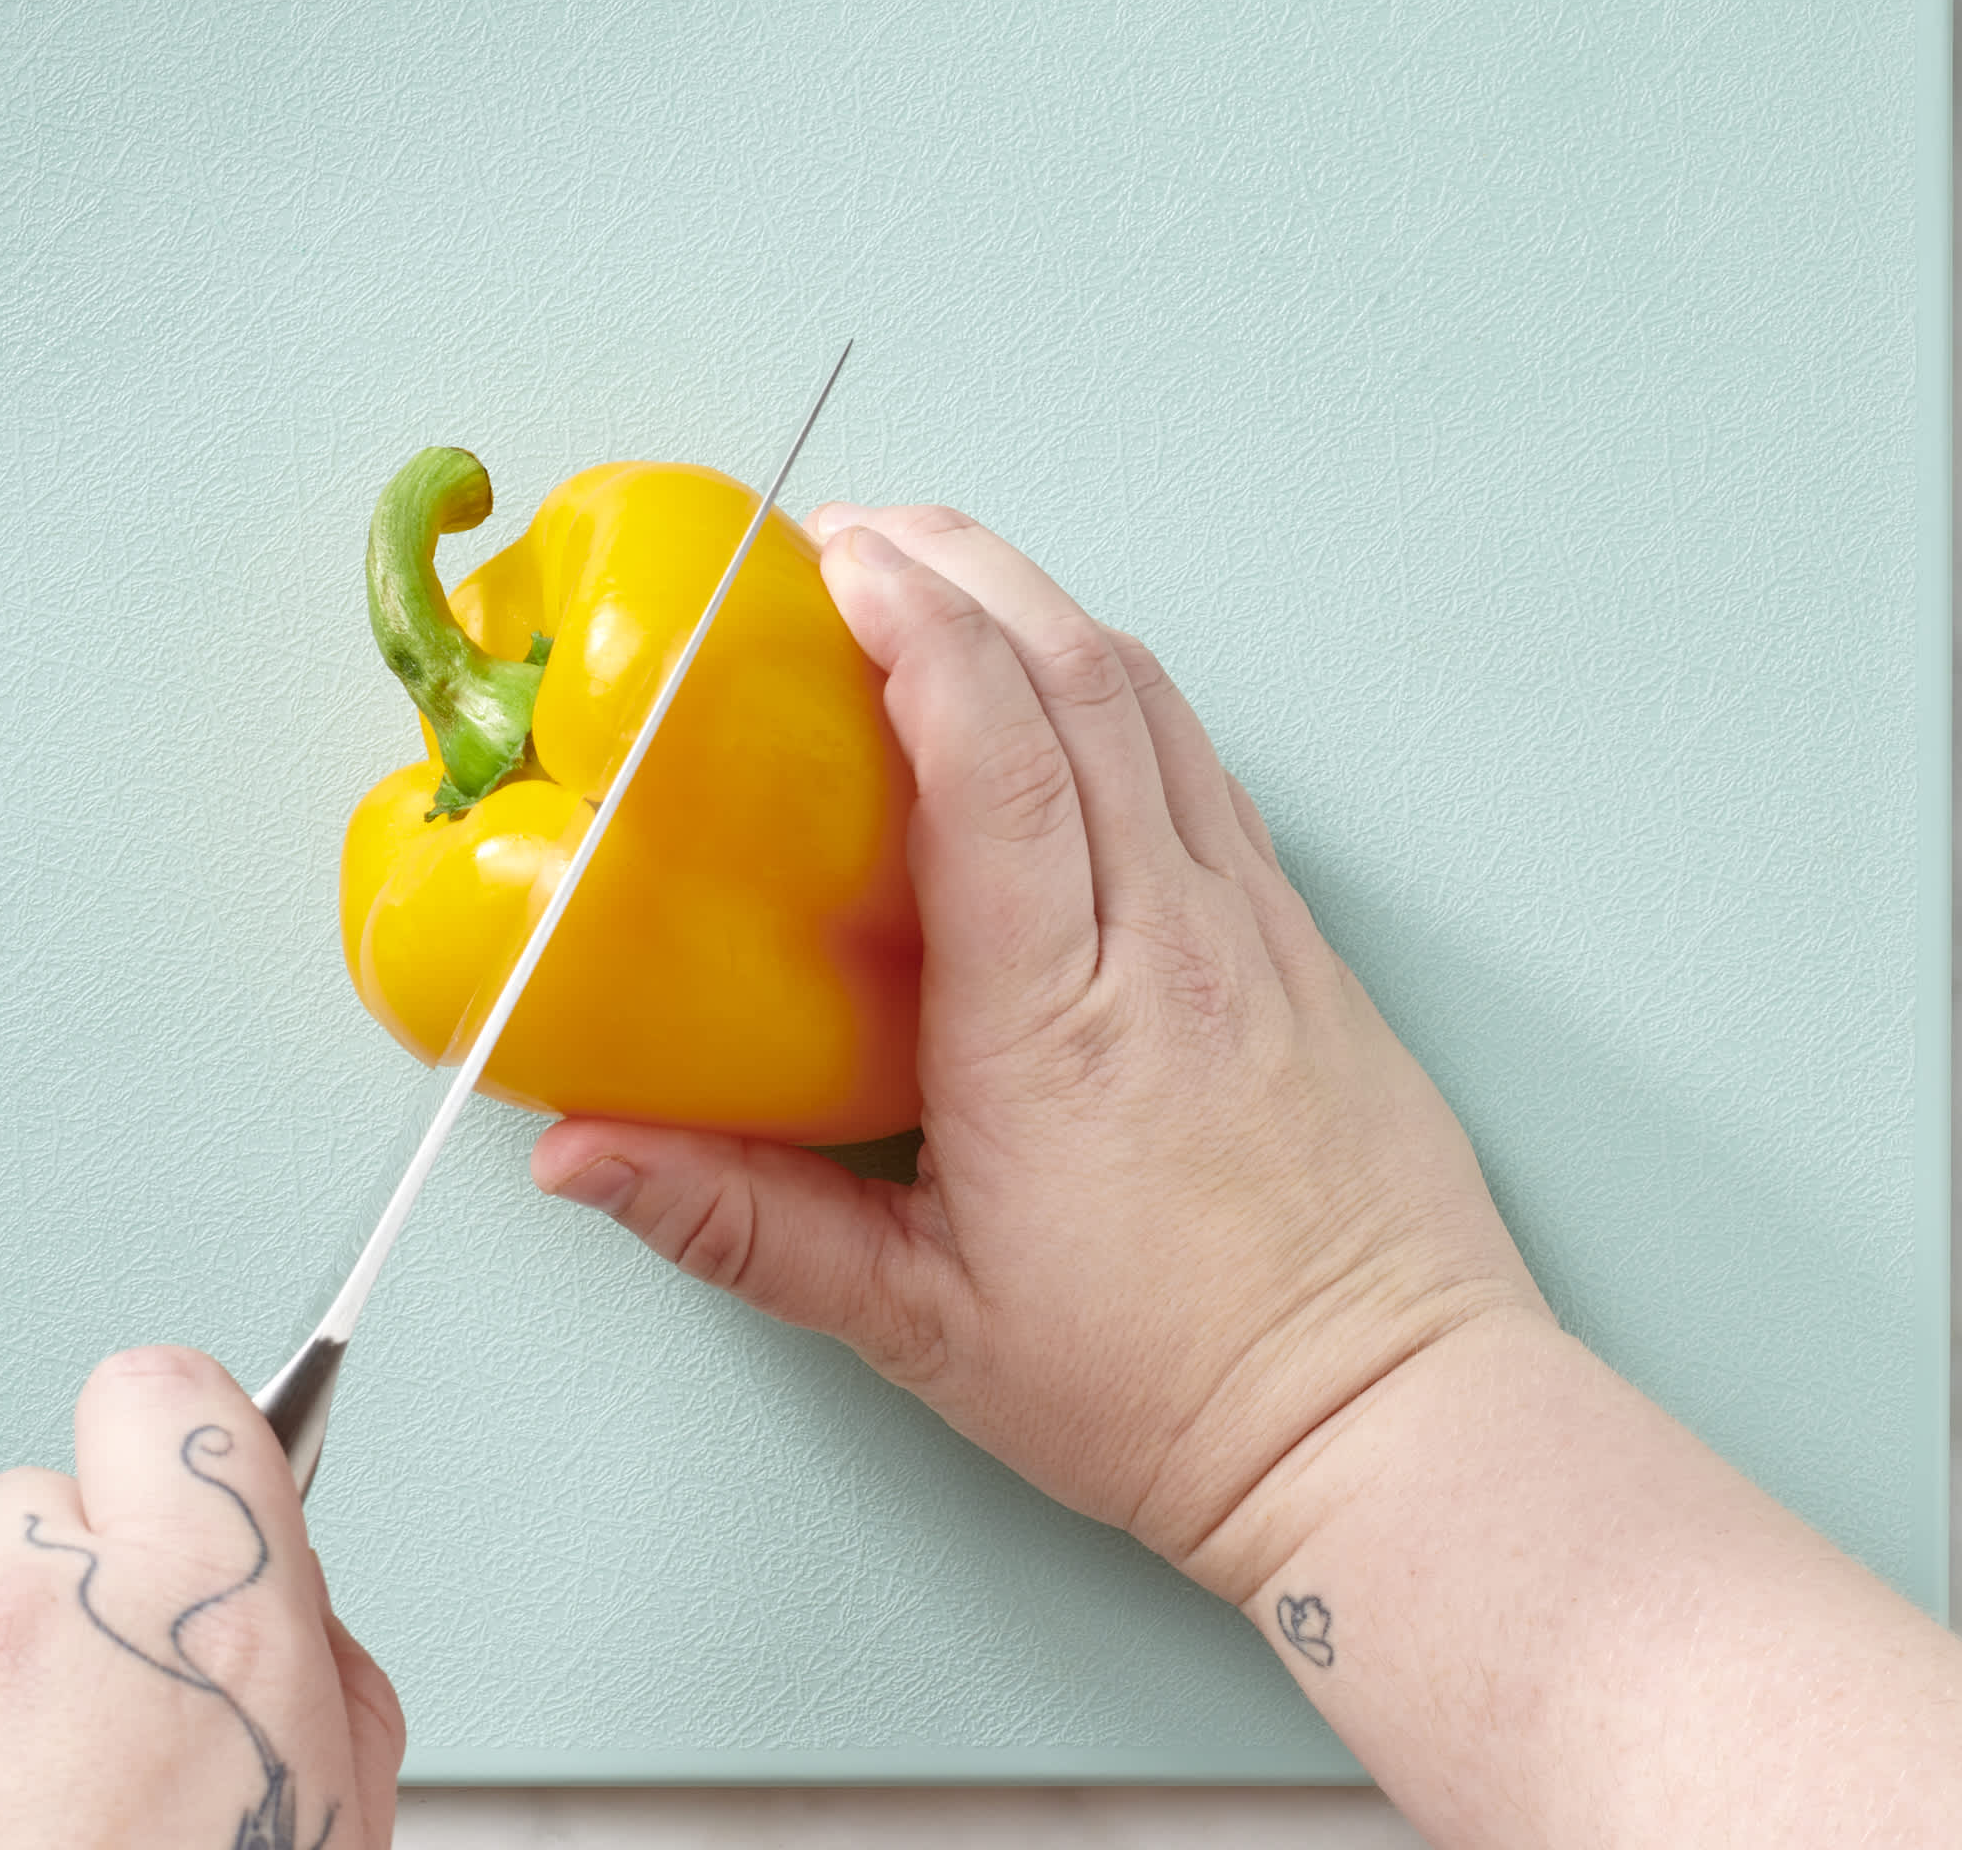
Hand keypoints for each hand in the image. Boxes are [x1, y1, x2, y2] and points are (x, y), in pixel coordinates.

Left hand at [0, 1347, 403, 1849]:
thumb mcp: (340, 1843)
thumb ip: (325, 1705)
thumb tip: (290, 1639)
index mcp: (196, 1624)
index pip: (168, 1395)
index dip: (178, 1453)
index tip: (185, 1501)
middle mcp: (27, 1634)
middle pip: (22, 1519)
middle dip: (61, 1608)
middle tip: (99, 1742)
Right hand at [531, 503, 1547, 1596]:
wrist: (1388, 1424)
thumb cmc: (1163, 1389)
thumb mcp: (919, 1324)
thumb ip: (738, 1224)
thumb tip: (573, 1156)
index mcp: (1058, 1021)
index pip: (999, 759)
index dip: (915, 630)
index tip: (829, 561)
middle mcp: (1169, 941)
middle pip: (1078, 679)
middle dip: (959, 568)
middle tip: (845, 536)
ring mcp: (1252, 927)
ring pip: (1152, 700)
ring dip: (1037, 605)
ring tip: (932, 576)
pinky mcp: (1299, 940)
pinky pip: (1201, 763)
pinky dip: (1114, 687)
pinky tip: (1055, 689)